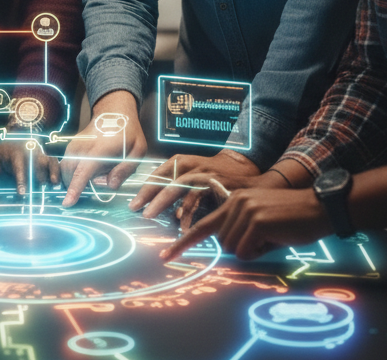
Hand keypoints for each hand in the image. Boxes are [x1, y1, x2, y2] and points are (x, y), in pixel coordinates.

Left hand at [0, 139, 60, 193]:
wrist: (16, 134)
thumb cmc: (6, 150)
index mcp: (17, 155)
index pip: (19, 168)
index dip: (21, 181)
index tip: (22, 193)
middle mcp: (30, 153)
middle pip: (36, 166)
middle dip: (38, 178)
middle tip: (38, 191)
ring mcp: (40, 153)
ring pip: (47, 162)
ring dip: (51, 173)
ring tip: (53, 184)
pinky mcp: (46, 155)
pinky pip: (54, 161)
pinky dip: (57, 170)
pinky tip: (58, 181)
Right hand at [60, 91, 145, 206]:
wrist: (114, 110)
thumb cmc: (128, 132)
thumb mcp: (137, 150)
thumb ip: (125, 170)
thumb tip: (111, 186)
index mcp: (100, 149)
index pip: (83, 172)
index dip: (75, 189)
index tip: (67, 203)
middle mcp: (82, 146)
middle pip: (70, 174)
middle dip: (78, 186)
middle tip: (102, 179)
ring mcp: (75, 144)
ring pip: (66, 169)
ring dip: (75, 179)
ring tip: (99, 172)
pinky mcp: (72, 144)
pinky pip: (66, 163)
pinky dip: (73, 173)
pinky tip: (91, 169)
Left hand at [130, 150, 261, 226]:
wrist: (253, 178)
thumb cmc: (223, 183)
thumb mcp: (199, 182)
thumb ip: (183, 192)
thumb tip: (166, 211)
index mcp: (184, 163)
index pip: (159, 174)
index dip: (146, 188)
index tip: (134, 203)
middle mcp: (192, 165)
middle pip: (164, 178)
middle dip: (147, 193)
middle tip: (135, 208)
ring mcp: (204, 172)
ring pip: (178, 185)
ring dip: (162, 201)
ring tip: (149, 215)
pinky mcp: (217, 182)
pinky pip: (197, 196)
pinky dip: (187, 210)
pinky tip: (180, 224)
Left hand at [160, 186, 329, 261]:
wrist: (318, 207)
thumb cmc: (291, 219)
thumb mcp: (260, 221)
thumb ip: (239, 230)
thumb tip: (228, 248)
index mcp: (232, 201)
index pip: (202, 225)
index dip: (183, 243)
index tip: (165, 256)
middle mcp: (234, 202)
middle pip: (222, 243)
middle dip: (243, 248)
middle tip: (266, 239)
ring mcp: (243, 210)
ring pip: (233, 249)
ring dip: (253, 250)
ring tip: (272, 235)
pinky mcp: (255, 220)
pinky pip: (247, 251)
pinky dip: (261, 252)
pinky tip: (275, 237)